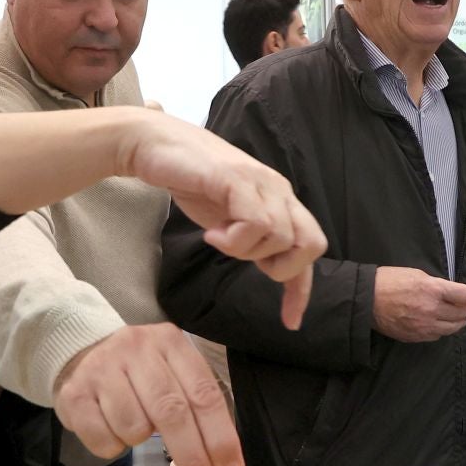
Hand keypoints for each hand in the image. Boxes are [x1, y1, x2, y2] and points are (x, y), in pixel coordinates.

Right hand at [54, 323, 238, 465]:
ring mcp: (101, 368)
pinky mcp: (74, 393)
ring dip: (140, 442)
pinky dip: (113, 446)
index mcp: (170, 343)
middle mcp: (136, 349)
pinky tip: (111, 428)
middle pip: (171, 412)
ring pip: (134, 427)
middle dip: (192, 458)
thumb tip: (222, 464)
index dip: (220, 437)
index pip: (203, 394)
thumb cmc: (138, 373)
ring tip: (136, 428)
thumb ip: (196, 408)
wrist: (83, 353)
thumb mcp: (172, 372)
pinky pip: (102, 439)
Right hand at [122, 114, 326, 330]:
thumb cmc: (190, 179)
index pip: (309, 246)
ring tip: (217, 238)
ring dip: (245, 251)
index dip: (302, 289)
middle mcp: (278, 189)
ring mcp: (260, 182)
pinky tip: (211, 234)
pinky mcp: (238, 178)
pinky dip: (233, 239)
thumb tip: (271, 264)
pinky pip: (256, 223)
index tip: (290, 320)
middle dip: (280, 268)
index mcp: (279, 199)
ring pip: (279, 237)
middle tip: (242, 259)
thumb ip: (252, 236)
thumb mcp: (228, 217)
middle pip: (311, 244)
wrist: (154, 144)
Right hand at [372, 266, 465, 341]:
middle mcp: (432, 310)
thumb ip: (436, 285)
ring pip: (452, 328)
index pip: (465, 295)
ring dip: (458, 322)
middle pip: (462, 314)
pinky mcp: (415, 336)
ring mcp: (424, 326)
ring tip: (459, 318)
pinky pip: (436, 336)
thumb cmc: (389, 281)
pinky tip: (439, 325)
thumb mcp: (416, 274)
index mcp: (433, 290)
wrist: (366, 299)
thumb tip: (450, 293)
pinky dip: (441, 330)